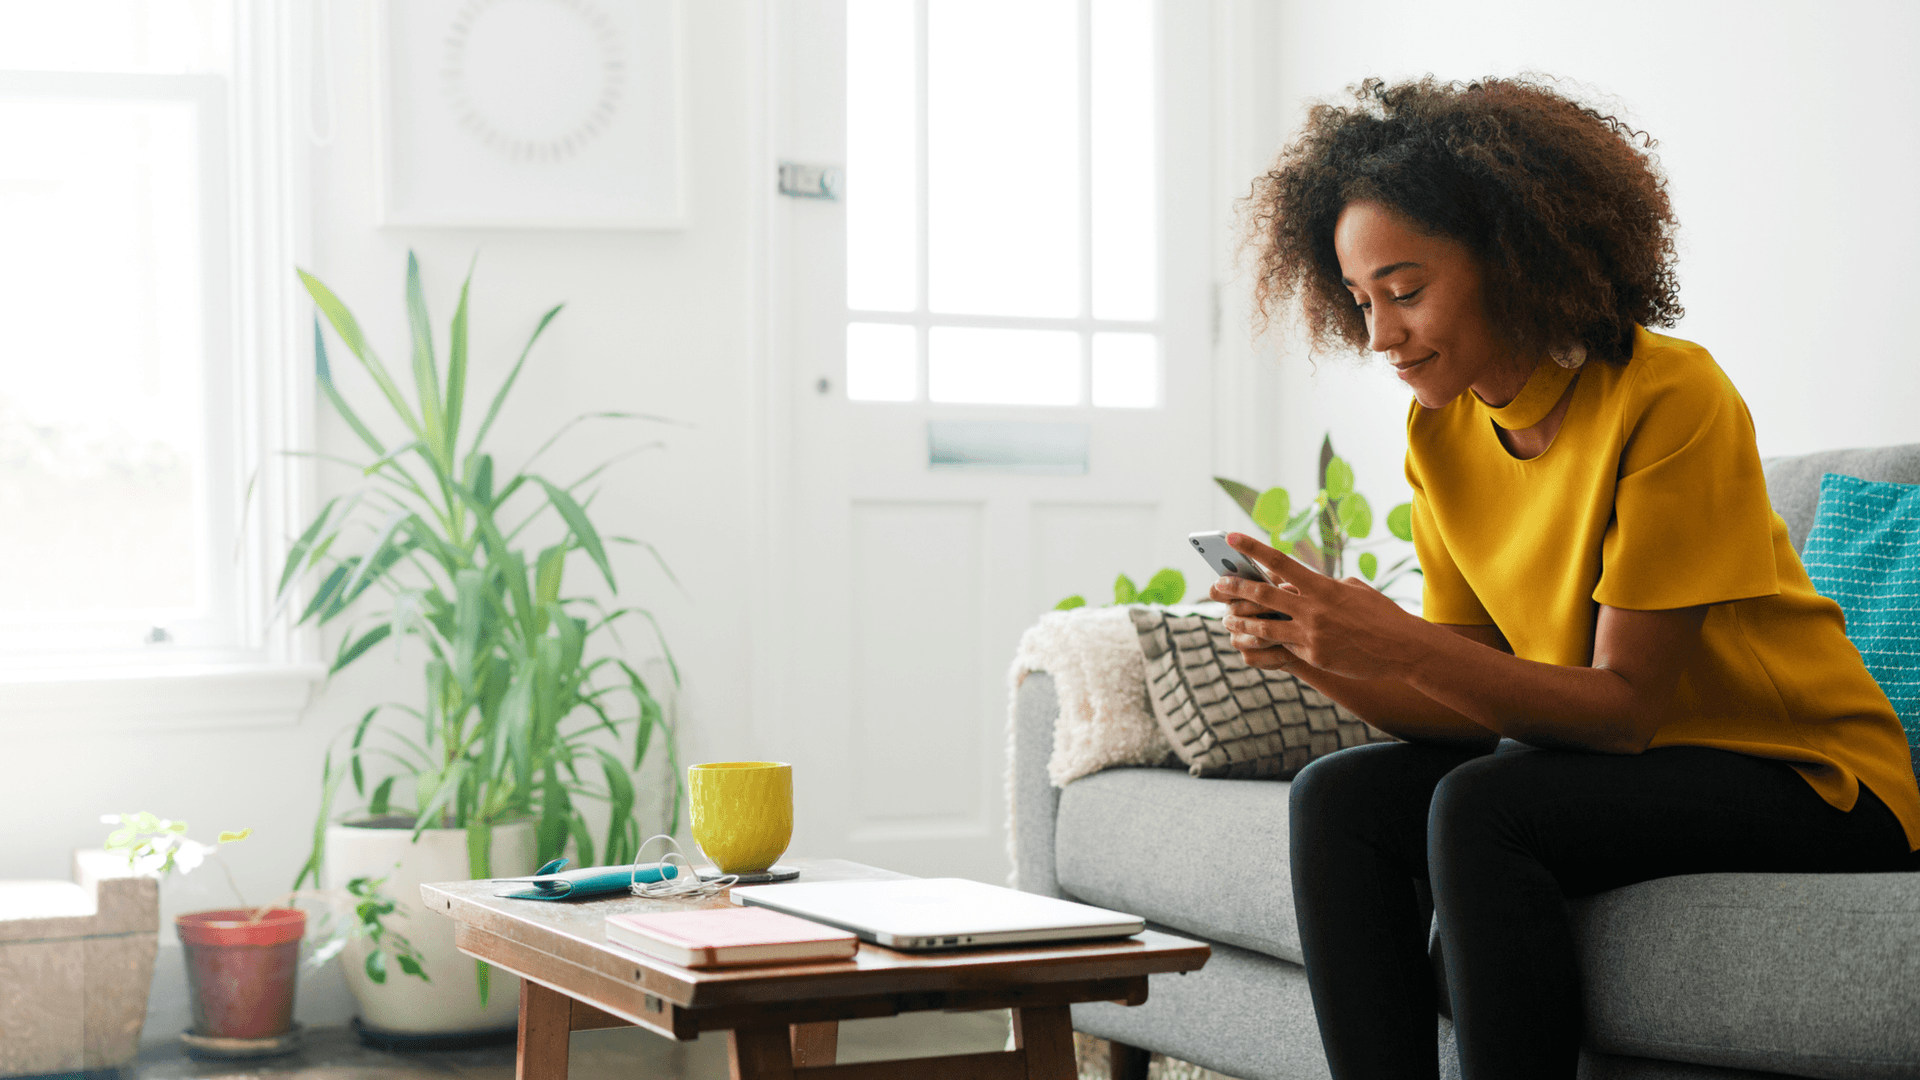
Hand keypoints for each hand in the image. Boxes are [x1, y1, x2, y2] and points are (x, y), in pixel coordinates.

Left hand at [1207, 533, 1428, 680]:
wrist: (1403, 648)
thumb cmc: (1381, 614)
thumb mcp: (1355, 589)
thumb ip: (1326, 586)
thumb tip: (1305, 586)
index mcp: (1323, 586)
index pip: (1280, 562)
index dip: (1252, 549)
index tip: (1230, 537)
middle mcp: (1313, 608)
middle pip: (1263, 594)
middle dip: (1235, 588)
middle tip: (1216, 585)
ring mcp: (1311, 635)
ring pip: (1263, 627)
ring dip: (1241, 622)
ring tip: (1227, 619)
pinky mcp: (1313, 657)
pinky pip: (1282, 648)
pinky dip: (1266, 643)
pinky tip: (1251, 642)